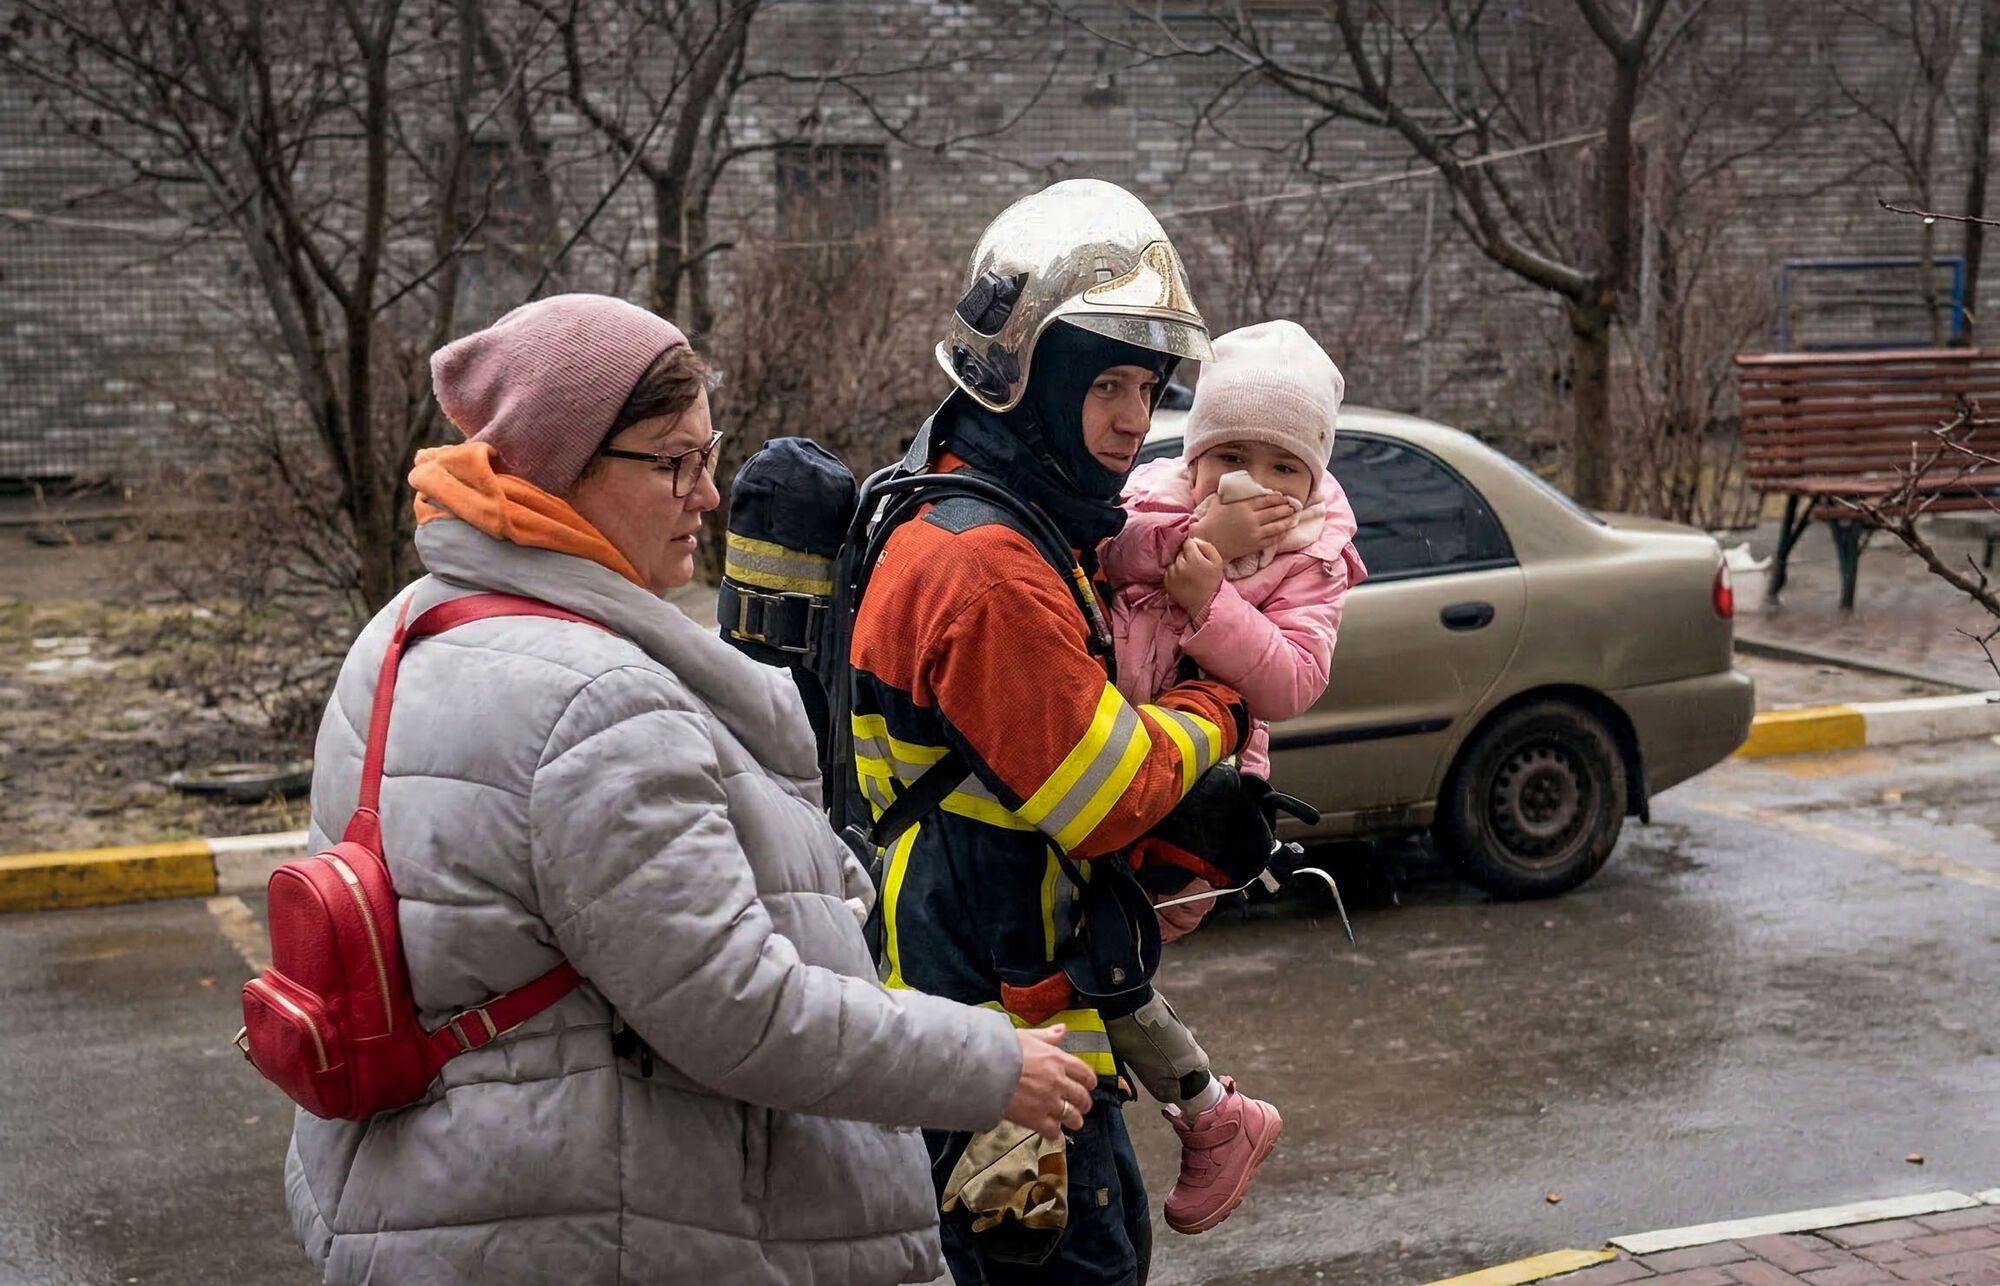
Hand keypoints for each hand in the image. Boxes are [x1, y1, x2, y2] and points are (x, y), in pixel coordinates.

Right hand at [1003, 1025, 1095, 1141]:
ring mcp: (1048, 1102)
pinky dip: (1055, 1134)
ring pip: (1072, 1117)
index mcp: (1057, 1060)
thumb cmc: (1001, 1050)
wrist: (983, 1069)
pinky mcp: (1035, 1119)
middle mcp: (1057, 1082)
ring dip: (1073, 1120)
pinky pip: (1053, 1132)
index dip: (1089, 1082)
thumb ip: (1046, 1036)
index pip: (1084, 1073)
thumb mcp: (1026, 1036)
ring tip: (1071, 1121)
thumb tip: (1061, 1030)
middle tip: (1081, 1106)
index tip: (1089, 1085)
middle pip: (1082, 1098)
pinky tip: (1053, 1133)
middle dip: (1084, 1103)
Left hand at [1165, 537, 1224, 620]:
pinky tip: (1183, 580)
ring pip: (1174, 561)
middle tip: (1194, 567)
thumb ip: (1207, 546)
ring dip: (1179, 565)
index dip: (1194, 548)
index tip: (1198, 556)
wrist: (1205, 604)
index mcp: (1193, 559)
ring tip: (1188, 575)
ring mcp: (1172, 574)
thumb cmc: (1213, 582)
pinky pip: (1168, 571)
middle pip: (1180, 552)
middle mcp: (1180, 565)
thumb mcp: (1217, 561)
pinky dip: (1174, 573)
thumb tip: (1194, 539)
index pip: (1188, 543)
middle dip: (1186, 556)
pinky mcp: (1166, 582)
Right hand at [1191, 493, 1293, 561]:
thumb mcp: (1217, 501)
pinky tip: (1284, 532)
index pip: (1267, 500)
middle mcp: (1251, 519)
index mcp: (1244, 506)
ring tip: (1292, 518)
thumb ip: (1227, 493)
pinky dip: (1280, 535)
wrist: (1207, 541)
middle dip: (1285, 509)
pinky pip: (1272, 540)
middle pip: (1275, 512)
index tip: (1283, 497)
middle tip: (1292, 507)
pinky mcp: (1254, 545)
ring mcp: (1254, 533)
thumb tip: (1230, 484)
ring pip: (1277, 526)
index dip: (1278, 498)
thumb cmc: (1211, 520)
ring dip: (1286, 521)